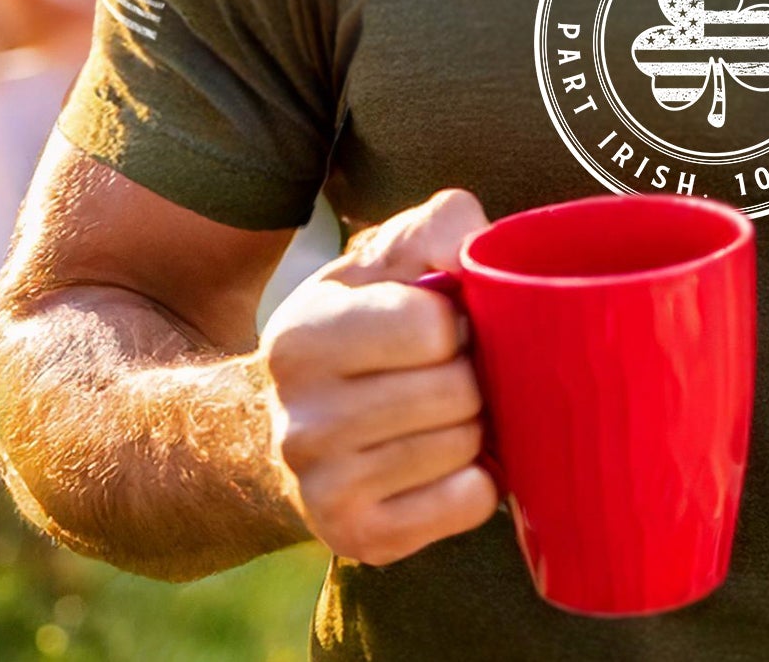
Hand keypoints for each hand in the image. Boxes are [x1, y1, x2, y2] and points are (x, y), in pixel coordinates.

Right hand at [260, 187, 498, 565]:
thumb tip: (476, 250)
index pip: (431, 326)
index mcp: (302, 337)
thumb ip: (437, 228)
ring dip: (474, 424)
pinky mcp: (358, 539)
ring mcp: (324, 489)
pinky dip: (477, 479)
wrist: (292, 427)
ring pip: (464, 446)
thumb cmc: (361, 324)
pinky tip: (446, 461)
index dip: (458, 318)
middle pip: (456, 390)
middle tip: (450, 371)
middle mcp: (302, 420)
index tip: (446, 321)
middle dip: (471, 373)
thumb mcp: (383, 258)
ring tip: (444, 412)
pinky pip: (467, 502)